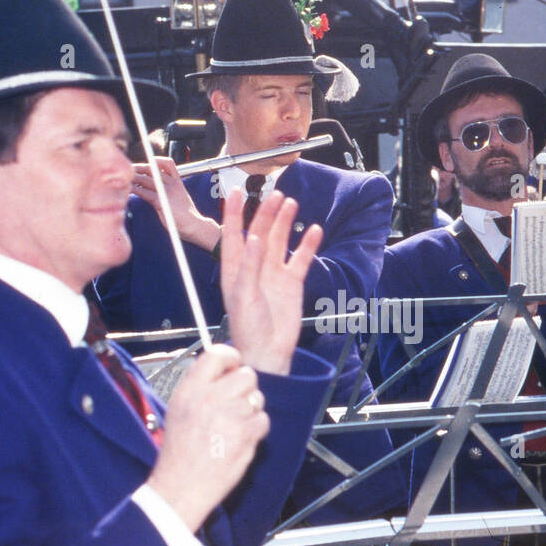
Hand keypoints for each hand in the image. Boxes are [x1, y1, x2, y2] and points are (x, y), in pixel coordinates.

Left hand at [132, 159, 219, 250]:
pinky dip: (135, 189)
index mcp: (178, 182)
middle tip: (130, 170)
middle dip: (139, 168)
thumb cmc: (186, 215)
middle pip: (153, 169)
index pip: (167, 163)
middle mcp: (172, 184)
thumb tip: (153, 187)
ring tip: (127, 179)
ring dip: (134, 178)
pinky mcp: (161, 202)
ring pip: (146, 179)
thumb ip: (168, 190)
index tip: (147, 163)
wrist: (195, 225)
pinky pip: (144, 192)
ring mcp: (167, 192)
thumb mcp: (179, 197)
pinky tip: (129, 190)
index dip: (156, 160)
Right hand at [147, 345, 269, 531]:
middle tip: (235, 405)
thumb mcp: (178, 409)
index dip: (232, 359)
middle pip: (247, 375)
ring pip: (257, 398)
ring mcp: (229, 415)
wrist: (181, 486)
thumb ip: (200, 387)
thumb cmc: (180, 452)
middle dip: (246, 389)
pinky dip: (256, 430)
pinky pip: (263, 420)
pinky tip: (239, 441)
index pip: (218, 354)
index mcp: (190, 389)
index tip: (234, 368)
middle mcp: (209, 398)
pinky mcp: (245, 434)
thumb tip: (226, 370)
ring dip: (251, 411)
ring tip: (233, 428)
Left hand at [219, 188, 321, 375]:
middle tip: (274, 194)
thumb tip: (254, 239)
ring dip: (284, 222)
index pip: (232, 234)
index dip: (233, 213)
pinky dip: (308, 244)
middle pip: (260, 233)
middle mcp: (254, 267)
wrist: (268, 352)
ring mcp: (274, 274)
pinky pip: (301, 259)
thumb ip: (250, 266)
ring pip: (280, 241)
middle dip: (265, 213)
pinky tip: (314, 230)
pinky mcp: (292, 283)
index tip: (237, 192)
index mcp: (235, 269)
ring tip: (290, 203)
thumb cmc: (248, 329)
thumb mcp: (244, 296)